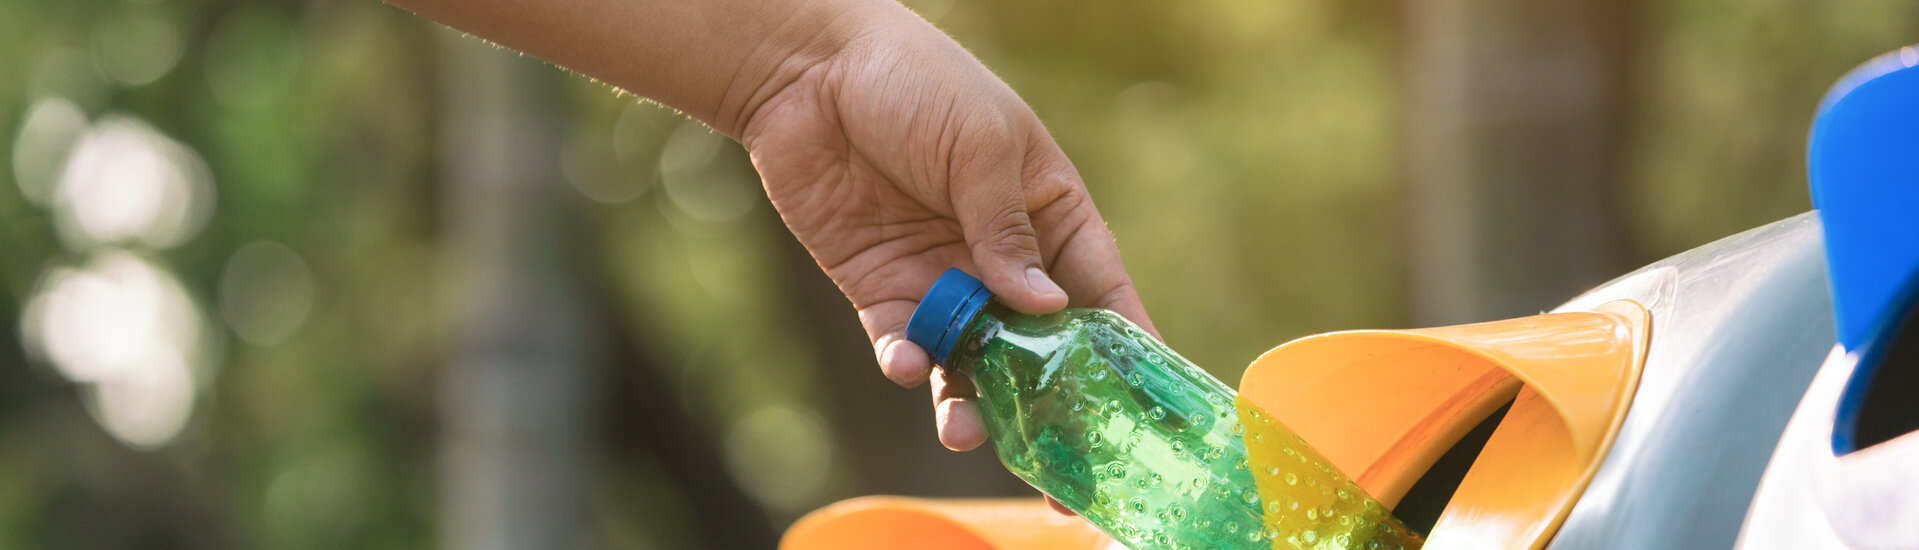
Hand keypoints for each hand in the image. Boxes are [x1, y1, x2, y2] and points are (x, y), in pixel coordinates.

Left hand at [739, 4, 1157, 455]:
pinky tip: (908, 363)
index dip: (1125, 354)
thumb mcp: (981, 146)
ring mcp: (943, 278)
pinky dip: (910, 362)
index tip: (1148, 414)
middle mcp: (1002, 257)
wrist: (808, 71)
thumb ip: (1006, 230)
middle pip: (1039, 349)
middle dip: (1052, 412)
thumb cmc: (915, 83)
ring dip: (972, 404)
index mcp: (1050, 214)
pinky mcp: (883, 289)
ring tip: (963, 432)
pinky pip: (907, 344)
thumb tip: (1045, 306)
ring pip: (972, 363)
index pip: (1100, 294)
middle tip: (1062, 481)